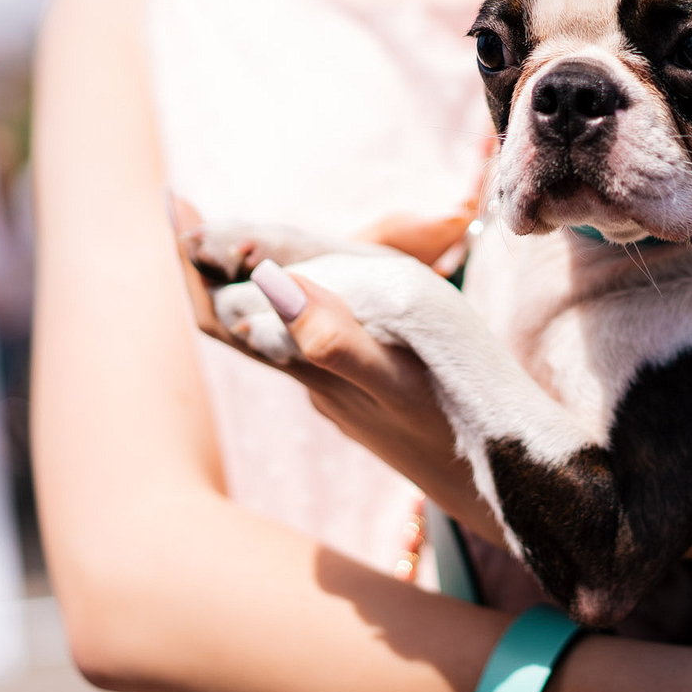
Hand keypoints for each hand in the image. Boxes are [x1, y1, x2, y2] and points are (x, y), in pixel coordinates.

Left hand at [168, 205, 500, 538]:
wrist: (513, 491)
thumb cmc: (466, 425)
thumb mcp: (401, 374)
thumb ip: (333, 334)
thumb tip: (270, 285)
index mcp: (317, 362)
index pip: (225, 309)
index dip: (198, 255)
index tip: (177, 201)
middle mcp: (316, 380)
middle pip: (238, 318)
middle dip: (212, 265)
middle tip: (188, 210)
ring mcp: (341, 395)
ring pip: (274, 334)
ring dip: (251, 285)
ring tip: (238, 240)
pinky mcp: (371, 401)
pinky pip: (313, 345)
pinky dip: (297, 305)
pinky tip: (315, 292)